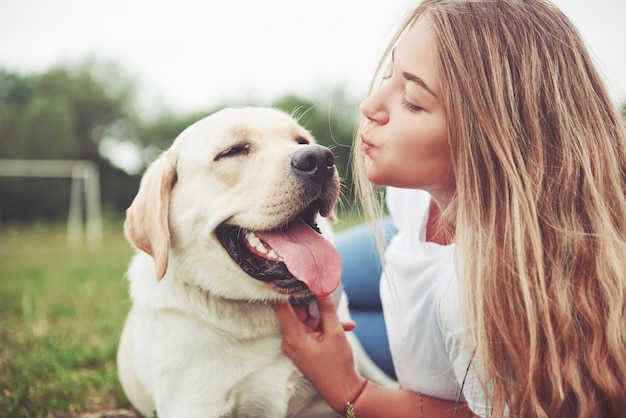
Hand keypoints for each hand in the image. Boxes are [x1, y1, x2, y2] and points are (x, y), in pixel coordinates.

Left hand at [273, 295, 363, 411]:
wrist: (343, 391)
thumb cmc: (337, 365)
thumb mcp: (335, 332)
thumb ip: (327, 308)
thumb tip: (320, 288)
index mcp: (293, 336)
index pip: (280, 306)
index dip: (282, 290)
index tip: (287, 275)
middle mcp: (290, 340)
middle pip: (297, 312)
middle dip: (313, 304)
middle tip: (327, 295)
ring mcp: (296, 345)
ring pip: (307, 321)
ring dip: (324, 317)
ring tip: (342, 321)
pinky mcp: (303, 348)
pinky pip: (312, 331)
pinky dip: (325, 328)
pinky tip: (344, 327)